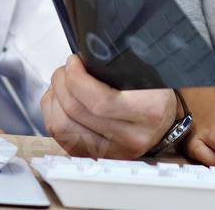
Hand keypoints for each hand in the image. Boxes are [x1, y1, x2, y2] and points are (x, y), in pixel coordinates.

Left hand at [42, 55, 177, 158]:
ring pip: (62, 128)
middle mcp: (131, 137)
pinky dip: (52, 114)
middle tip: (65, 69)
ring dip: (54, 99)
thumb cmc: (153, 92)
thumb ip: (118, 66)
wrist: (162, 122)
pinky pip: (60, 138)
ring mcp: (112, 152)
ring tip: (60, 83)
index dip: (77, 79)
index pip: (101, 101)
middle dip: (62, 83)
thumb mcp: (147, 74)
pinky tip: (58, 100)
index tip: (74, 62)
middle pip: (76, 112)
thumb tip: (83, 58)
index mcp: (149, 111)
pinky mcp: (95, 157)